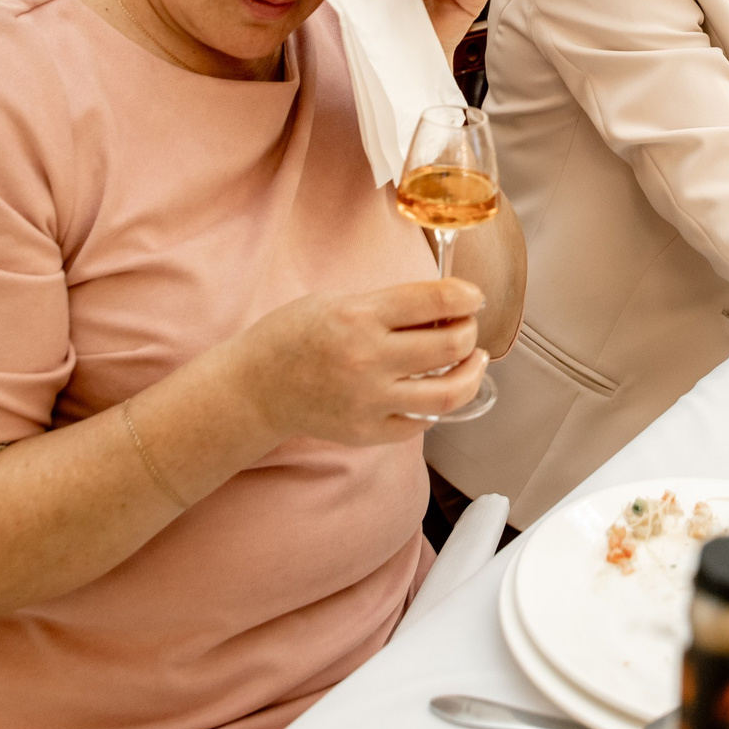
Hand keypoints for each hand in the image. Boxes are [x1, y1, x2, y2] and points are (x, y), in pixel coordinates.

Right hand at [226, 278, 487, 444]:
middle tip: (466, 326)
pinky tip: (436, 389)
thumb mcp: (337, 301)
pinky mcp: (367, 432)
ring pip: (449, 393)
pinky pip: (422, 422)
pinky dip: (437, 405)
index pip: (435, 301)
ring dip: (471, 373)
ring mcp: (368, 401)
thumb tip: (445, 306)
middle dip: (469, 331)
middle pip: (451, 345)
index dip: (466, 296)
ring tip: (472, 361)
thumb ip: (389, 304)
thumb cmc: (294, 336)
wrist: (255, 387)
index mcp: (359, 316)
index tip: (473, 296)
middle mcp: (367, 359)